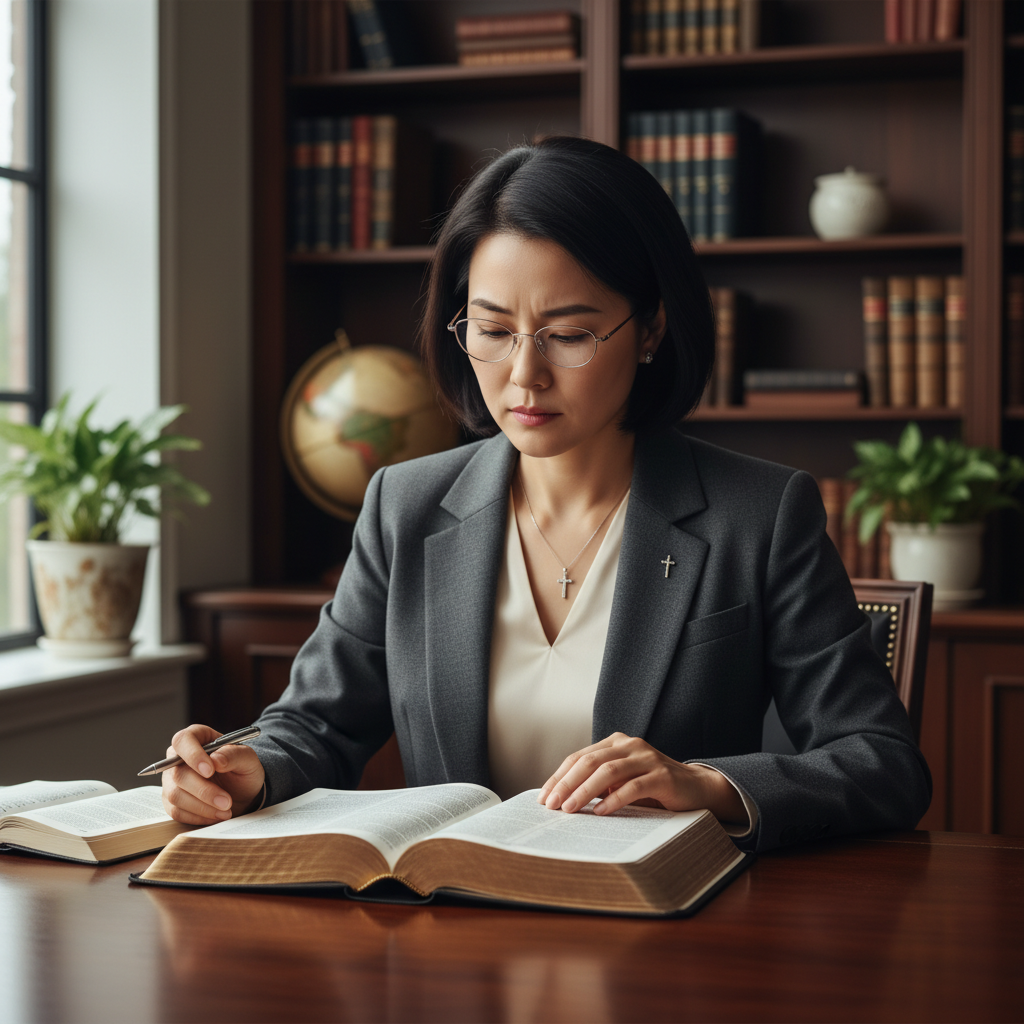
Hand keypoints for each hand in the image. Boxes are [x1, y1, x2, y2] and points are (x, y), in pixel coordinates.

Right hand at [161, 724, 265, 825]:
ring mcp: (171, 780)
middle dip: (204, 790)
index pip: (183, 740)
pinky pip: (177, 812)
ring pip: (175, 795)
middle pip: (178, 773)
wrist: (242, 792)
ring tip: (226, 810)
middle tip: (226, 801)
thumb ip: (234, 755)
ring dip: (202, 806)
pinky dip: (198, 816)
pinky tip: (216, 815)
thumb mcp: (248, 759)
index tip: (210, 770)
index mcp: (196, 737)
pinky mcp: (171, 801)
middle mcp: (178, 757)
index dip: (193, 755)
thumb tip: (216, 760)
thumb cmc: (242, 770)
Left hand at [537, 732, 746, 823]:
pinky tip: (600, 812)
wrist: (697, 788)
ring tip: (570, 809)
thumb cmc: (654, 788)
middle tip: (552, 804)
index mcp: (615, 743)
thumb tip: (563, 799)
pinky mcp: (663, 776)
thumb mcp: (622, 782)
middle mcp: (630, 745)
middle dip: (567, 783)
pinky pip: (633, 787)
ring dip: (585, 791)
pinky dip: (614, 799)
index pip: (579, 757)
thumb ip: (598, 784)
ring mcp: (647, 758)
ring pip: (608, 771)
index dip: (559, 776)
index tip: (544, 797)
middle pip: (589, 761)